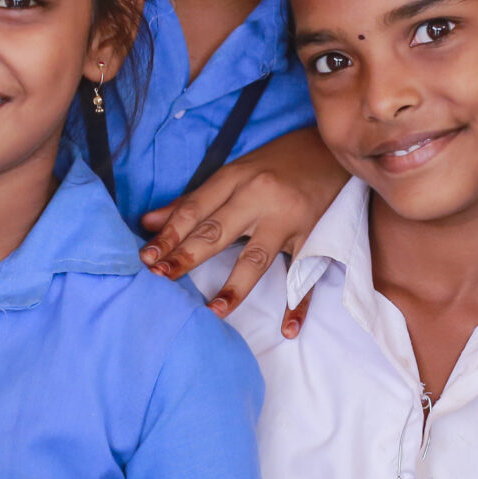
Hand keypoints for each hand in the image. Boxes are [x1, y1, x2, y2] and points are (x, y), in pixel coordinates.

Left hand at [138, 128, 342, 318]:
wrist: (332, 150)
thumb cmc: (277, 163)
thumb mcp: (234, 172)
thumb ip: (193, 200)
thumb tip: (148, 222)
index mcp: (235, 178)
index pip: (194, 210)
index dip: (169, 235)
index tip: (145, 258)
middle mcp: (259, 196)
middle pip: (217, 231)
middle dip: (187, 257)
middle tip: (162, 278)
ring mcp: (288, 218)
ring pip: (256, 256)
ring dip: (235, 286)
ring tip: (214, 311)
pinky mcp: (315, 235)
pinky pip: (304, 274)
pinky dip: (298, 303)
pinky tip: (288, 328)